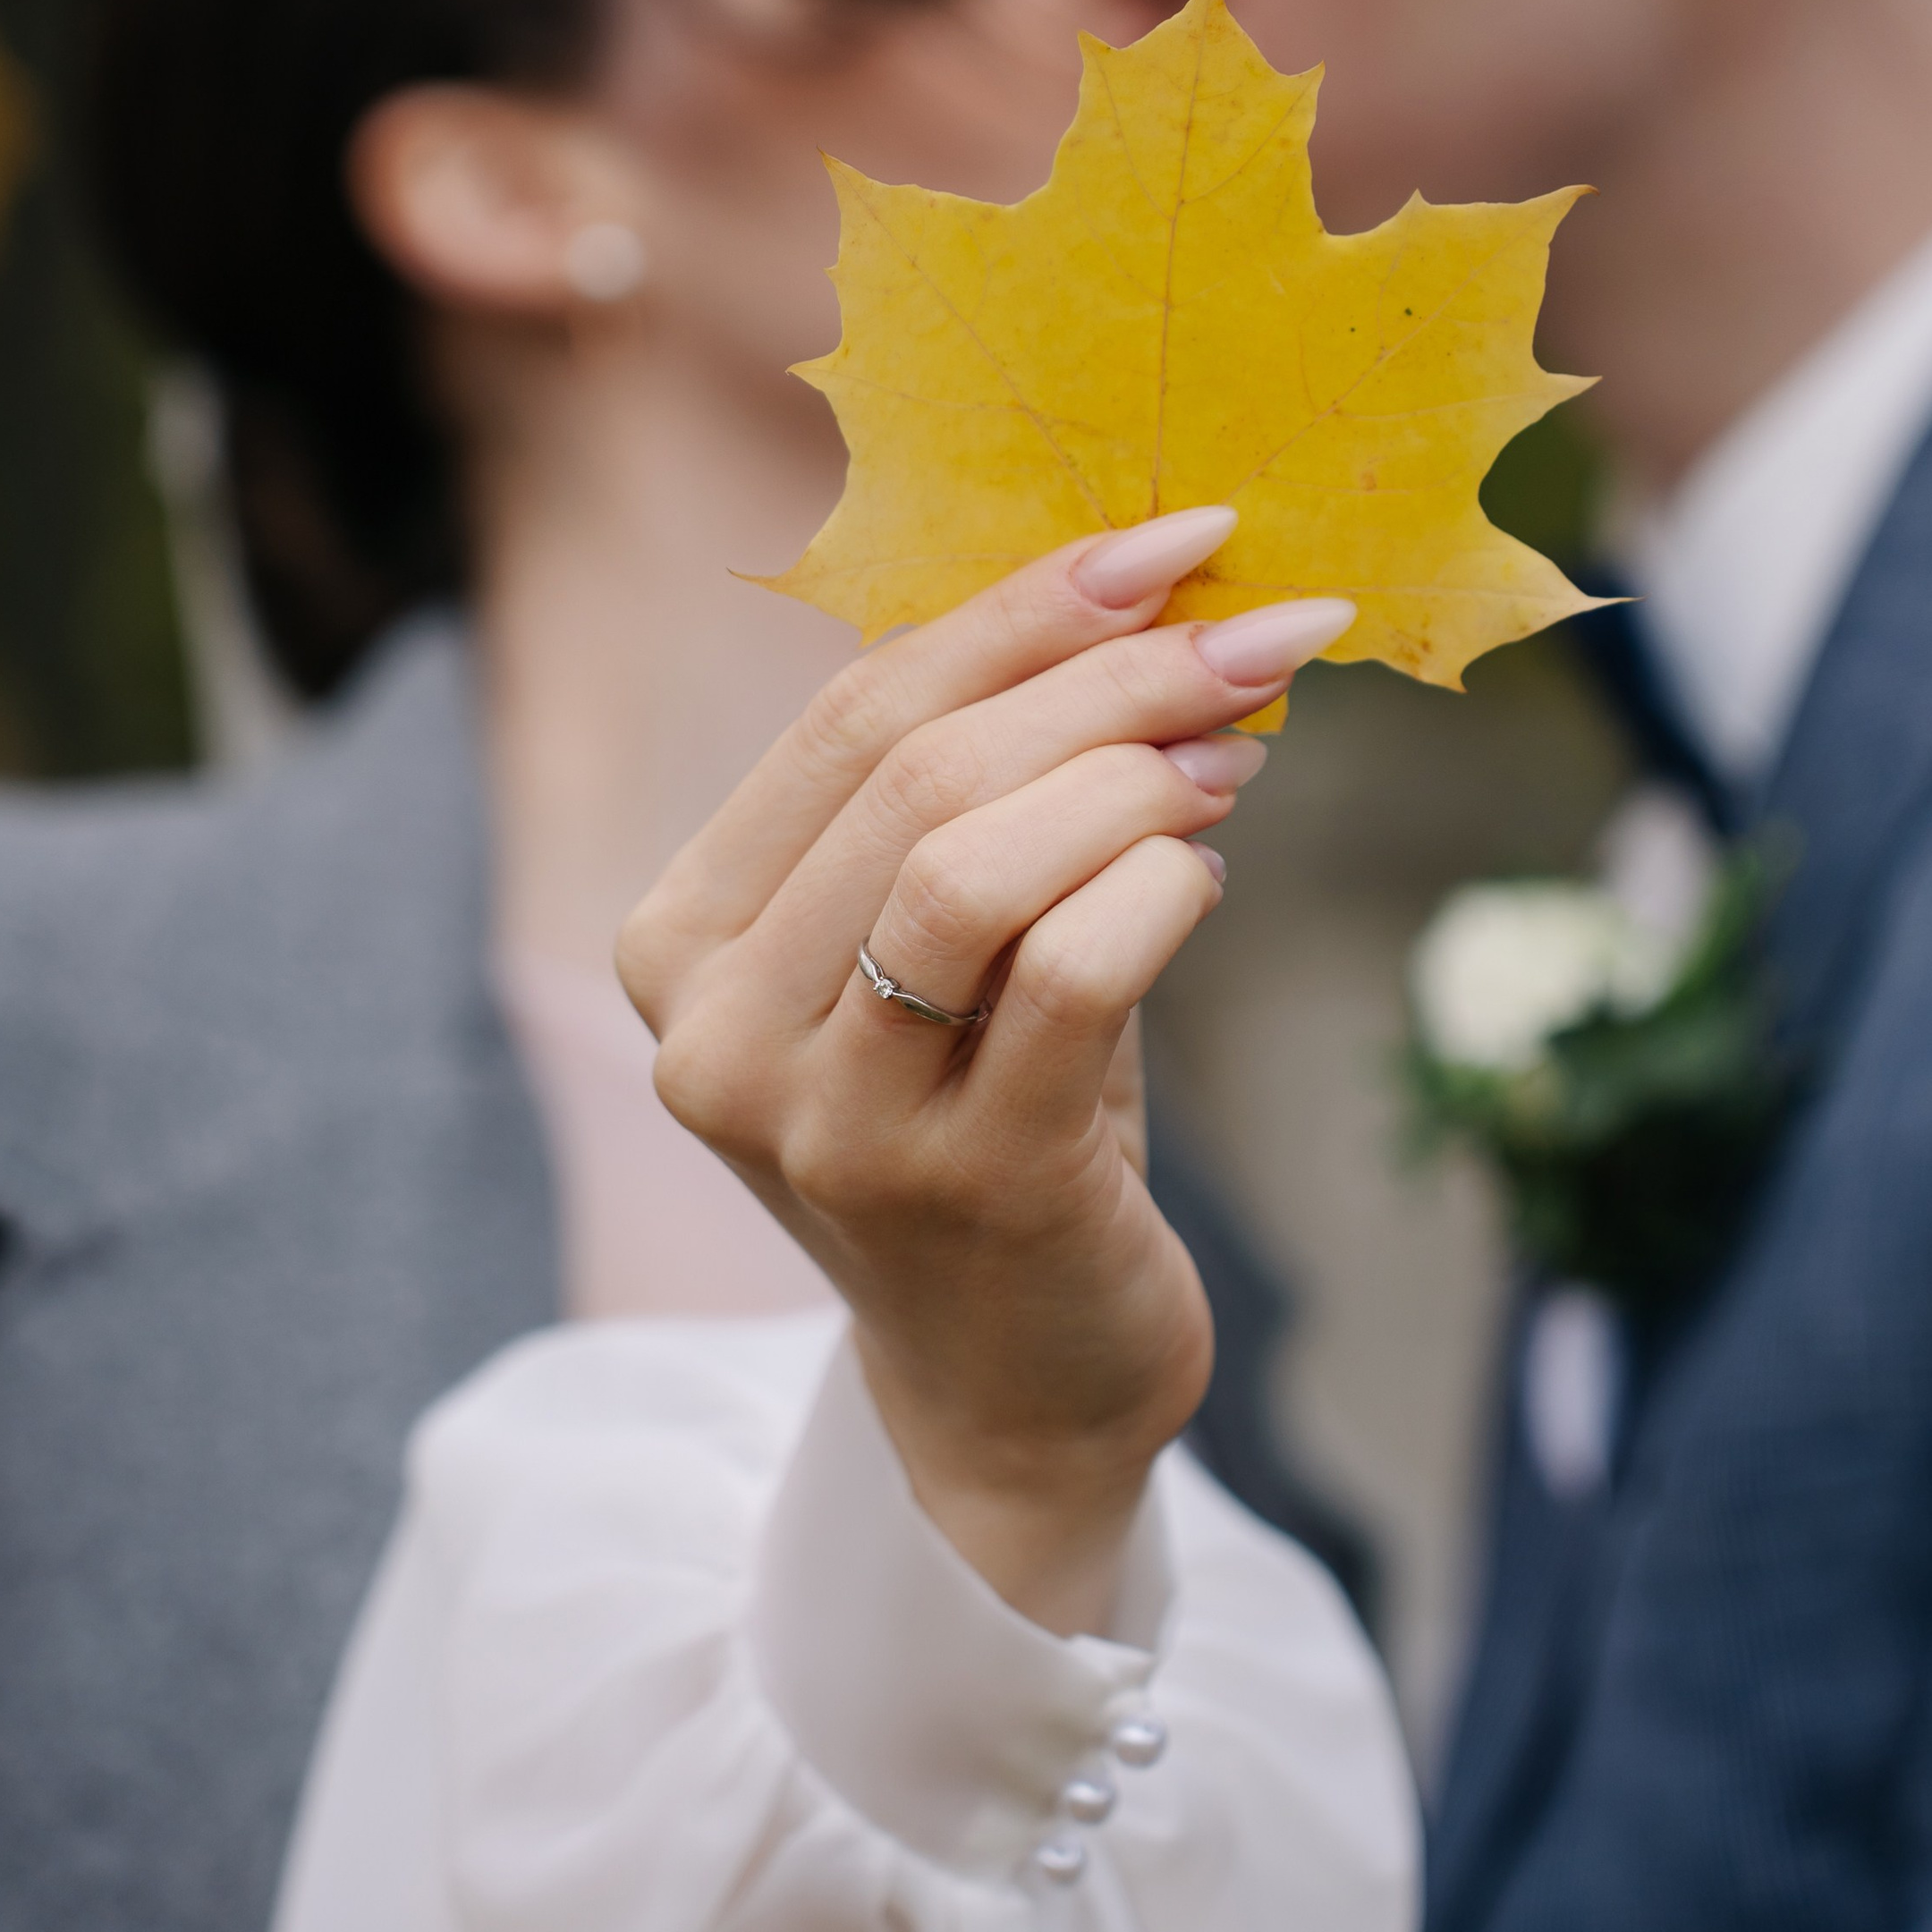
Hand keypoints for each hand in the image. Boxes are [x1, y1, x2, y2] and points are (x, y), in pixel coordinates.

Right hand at [618, 509, 1352, 1632]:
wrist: (1020, 1391)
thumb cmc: (995, 1121)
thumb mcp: (948, 951)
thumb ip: (987, 793)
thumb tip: (1150, 599)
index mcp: (679, 943)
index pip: (849, 717)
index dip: (1021, 608)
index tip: (1173, 540)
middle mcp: (715, 1035)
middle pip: (913, 775)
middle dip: (1105, 672)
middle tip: (1252, 630)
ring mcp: (826, 1126)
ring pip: (970, 864)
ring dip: (1132, 772)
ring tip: (1239, 747)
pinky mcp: (961, 1190)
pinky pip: (1073, 975)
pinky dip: (1161, 885)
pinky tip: (1213, 864)